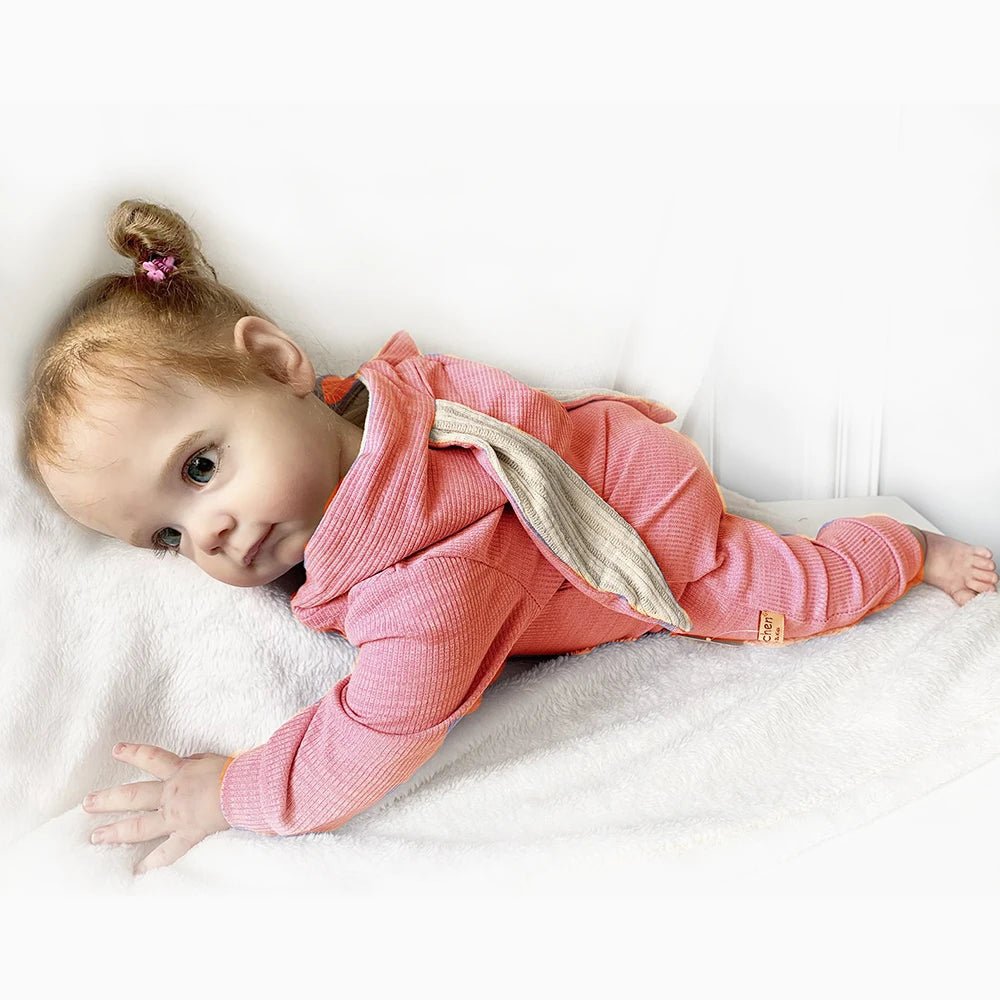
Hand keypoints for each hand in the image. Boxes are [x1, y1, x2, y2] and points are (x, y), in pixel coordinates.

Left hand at [83, 742, 232, 875]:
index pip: (152, 757)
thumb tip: (192, 762)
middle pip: (133, 795)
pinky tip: (136, 872)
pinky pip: (166, 852)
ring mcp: (176, 816)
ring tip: (95, 836)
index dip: (133, 752)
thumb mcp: (214, 758)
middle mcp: (172, 793)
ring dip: (115, 831)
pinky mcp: (187, 834)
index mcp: (181, 771)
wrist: (245, 789)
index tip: (116, 749)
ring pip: (139, 826)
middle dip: (108, 799)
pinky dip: (152, 863)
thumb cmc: (236, 770)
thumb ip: (199, 761)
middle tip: (87, 803)